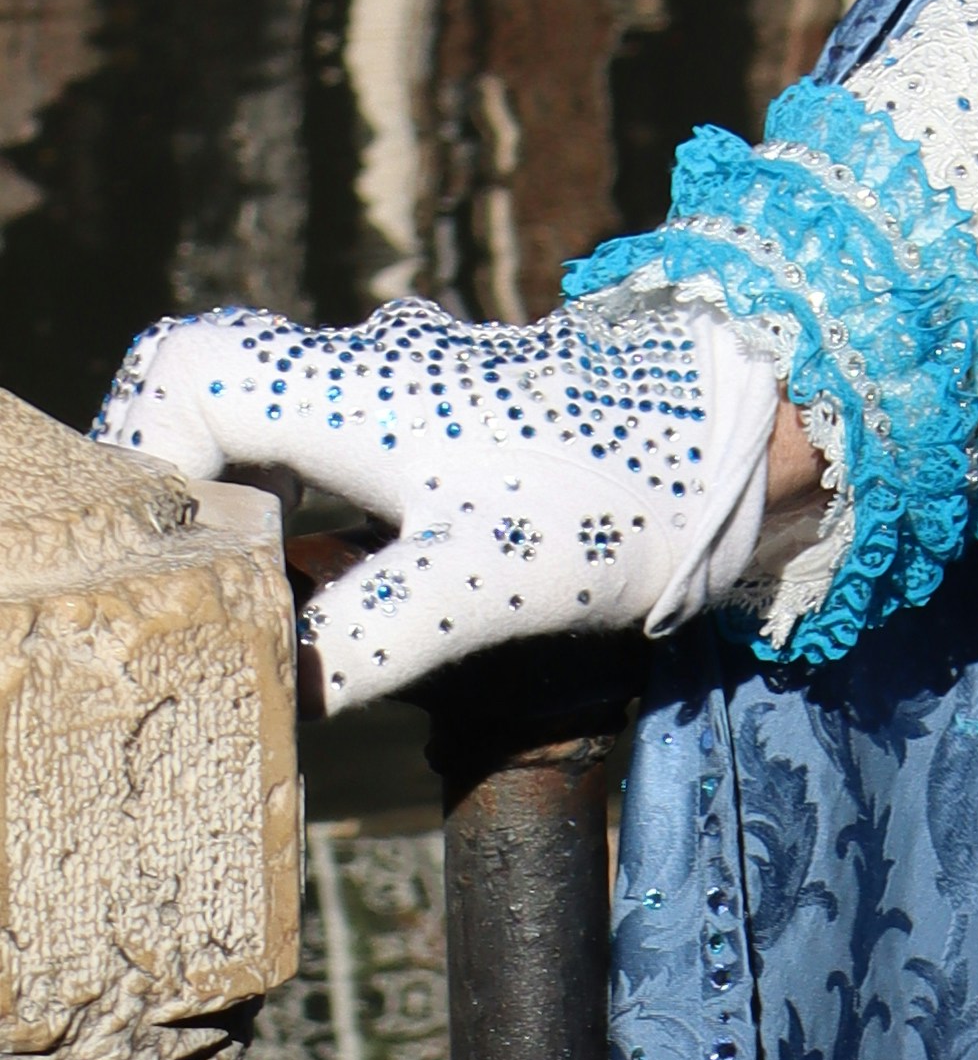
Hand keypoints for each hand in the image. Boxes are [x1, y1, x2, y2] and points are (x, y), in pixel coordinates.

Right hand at [101, 297, 785, 714]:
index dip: (144, 452)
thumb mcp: (475, 589)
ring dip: (264, 521)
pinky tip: (352, 595)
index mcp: (356, 387)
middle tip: (211, 609)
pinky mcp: (459, 421)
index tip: (170, 557)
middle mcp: (373, 368)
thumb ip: (350, 643)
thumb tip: (261, 691)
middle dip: (196, 503)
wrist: (752, 433)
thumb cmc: (615, 495)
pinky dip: (323, 524)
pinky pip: (347, 458)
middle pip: (222, 403)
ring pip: (288, 435)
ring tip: (277, 618)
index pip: (187, 372)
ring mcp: (418, 388)